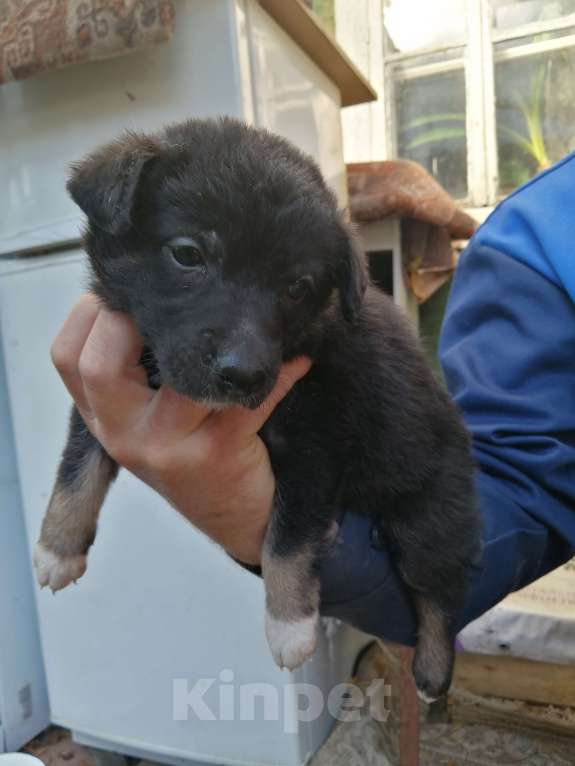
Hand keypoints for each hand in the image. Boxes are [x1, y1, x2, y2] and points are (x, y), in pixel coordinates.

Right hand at [50, 294, 310, 564]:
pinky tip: (295, 362)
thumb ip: (139, 368)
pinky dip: (278, 375)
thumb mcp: (149, 418)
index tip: (126, 292)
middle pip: (99, 366)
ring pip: (179, 377)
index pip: (68, 358)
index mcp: (102, 417)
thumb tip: (162, 292)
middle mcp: (122, 434)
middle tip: (174, 306)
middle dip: (129, 318)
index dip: (89, 313)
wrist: (234, 517)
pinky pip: (245, 399)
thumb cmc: (195, 454)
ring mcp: (165, 448)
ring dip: (217, 341)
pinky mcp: (215, 455)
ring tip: (241, 323)